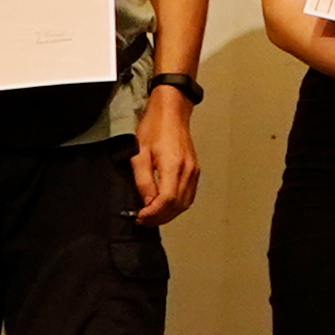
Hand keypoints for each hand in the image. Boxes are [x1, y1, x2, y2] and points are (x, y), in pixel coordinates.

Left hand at [130, 85, 198, 224]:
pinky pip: (188, 195)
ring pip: (185, 203)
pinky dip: (177, 206)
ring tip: (151, 216)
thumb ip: (143, 180)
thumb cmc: (153, 129)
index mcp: (173, 165)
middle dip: (160, 217)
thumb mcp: (139, 154)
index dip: (153, 213)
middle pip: (178, 205)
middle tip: (143, 220)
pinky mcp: (195, 171)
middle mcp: (188, 171)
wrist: (171, 113)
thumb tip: (147, 202)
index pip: (167, 200)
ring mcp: (194, 171)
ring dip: (169, 214)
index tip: (139, 217)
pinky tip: (164, 206)